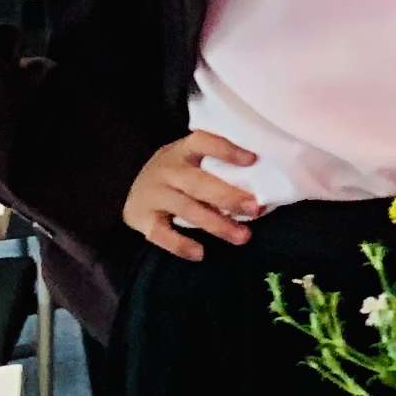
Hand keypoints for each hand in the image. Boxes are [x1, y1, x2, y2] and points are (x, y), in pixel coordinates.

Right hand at [125, 130, 259, 258]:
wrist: (132, 191)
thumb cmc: (177, 176)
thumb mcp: (190, 161)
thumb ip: (216, 168)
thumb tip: (263, 188)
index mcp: (182, 151)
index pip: (202, 142)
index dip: (226, 150)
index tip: (253, 160)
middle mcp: (166, 170)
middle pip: (198, 183)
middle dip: (229, 197)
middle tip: (255, 209)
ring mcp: (152, 194)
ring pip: (187, 210)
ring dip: (217, 225)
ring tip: (243, 237)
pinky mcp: (141, 219)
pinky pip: (161, 234)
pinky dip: (180, 245)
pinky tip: (200, 253)